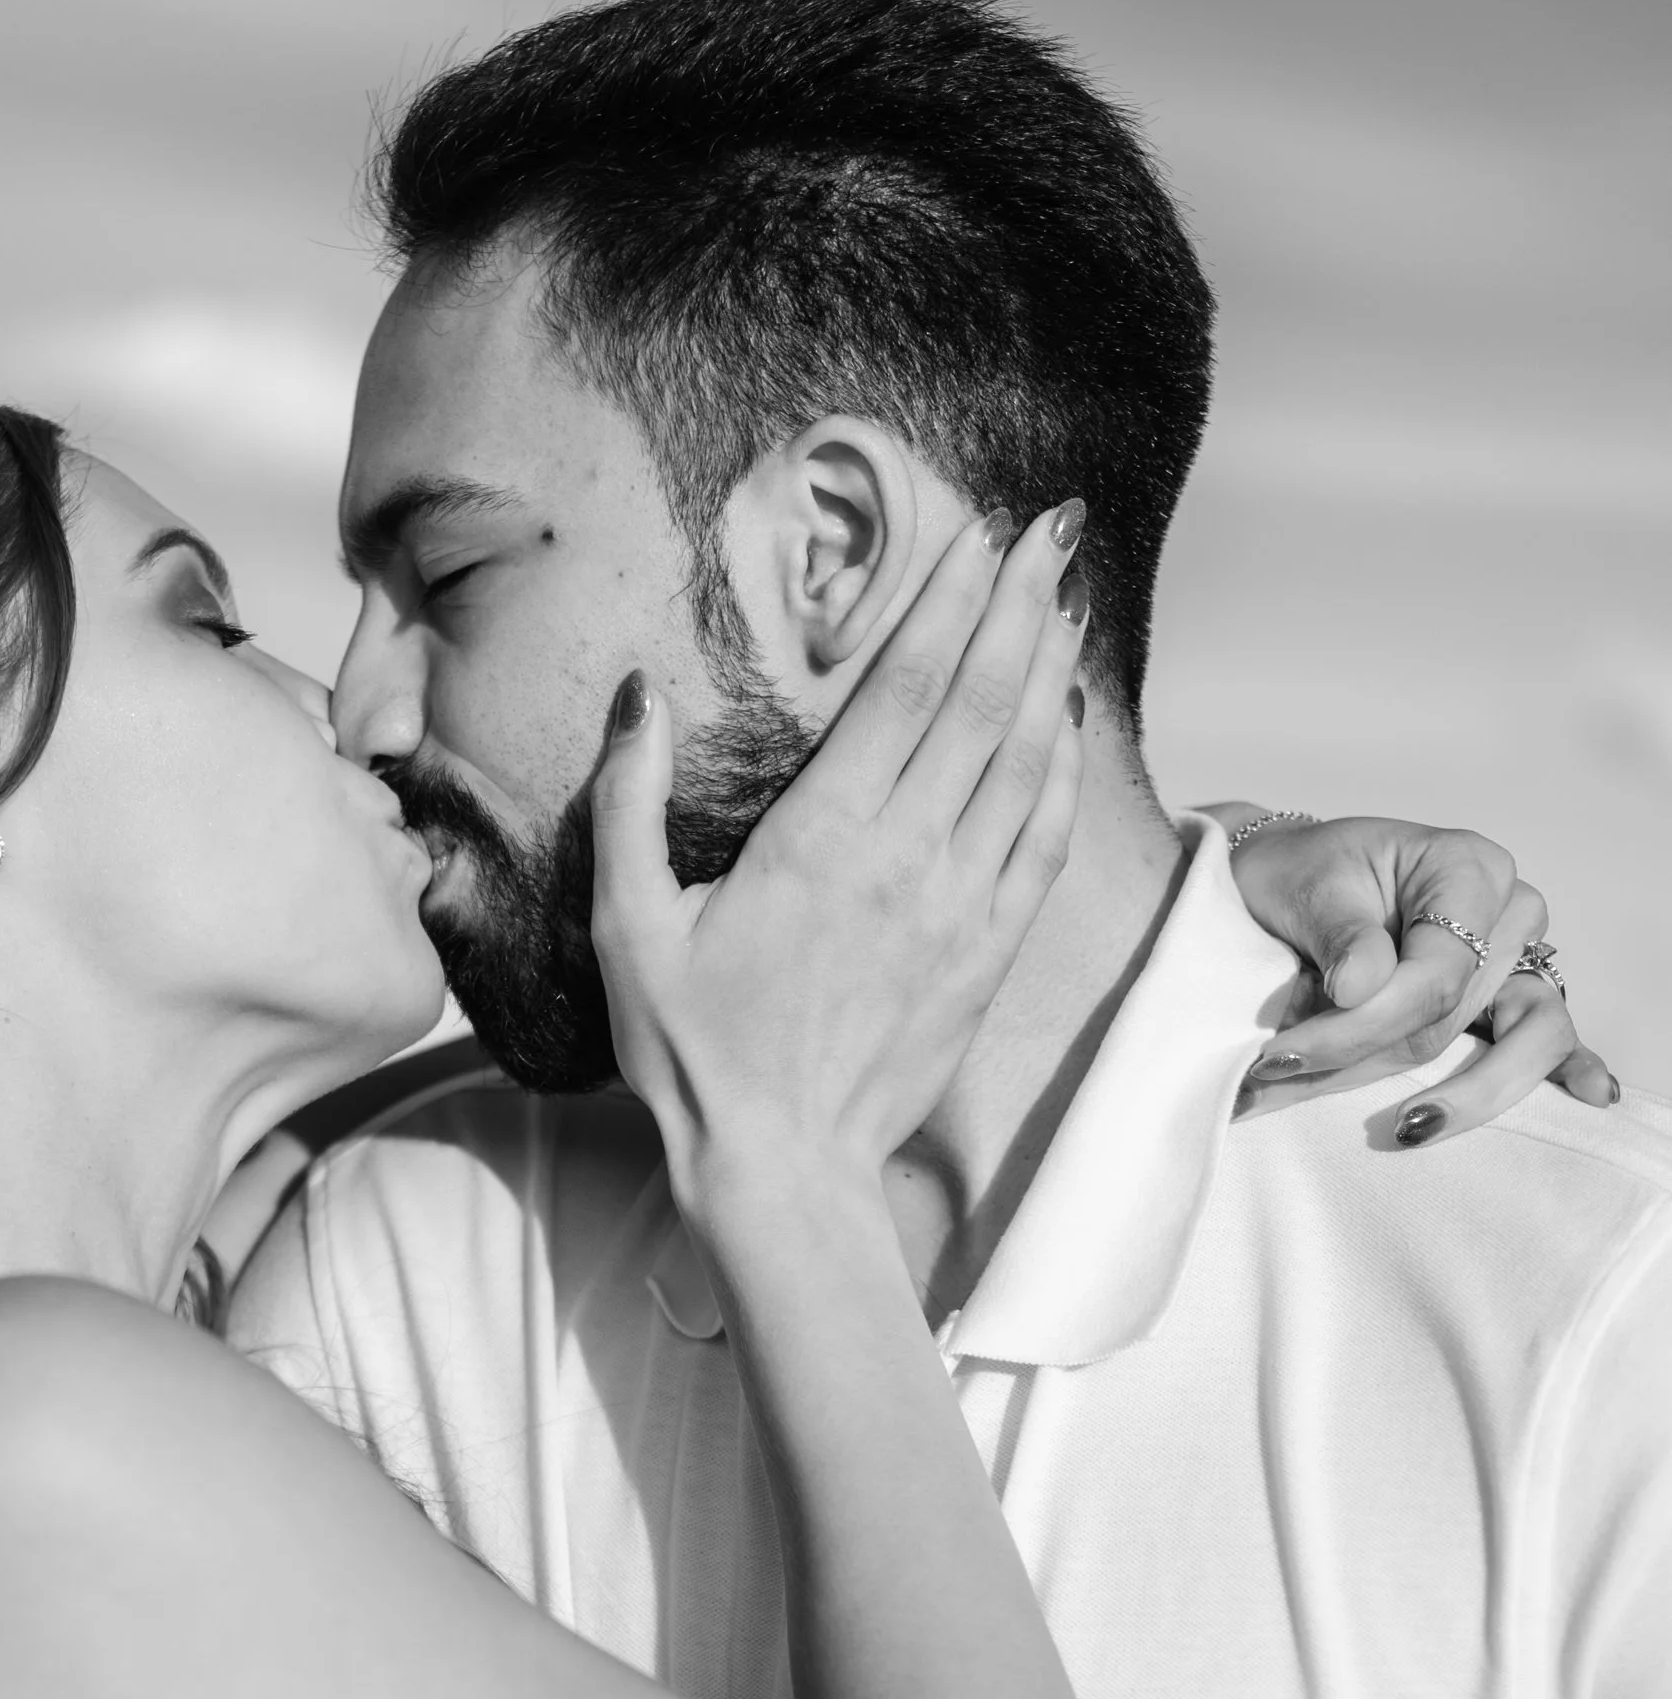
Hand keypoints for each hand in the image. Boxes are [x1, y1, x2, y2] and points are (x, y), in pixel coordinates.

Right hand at [592, 501, 1087, 1196]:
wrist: (783, 1166)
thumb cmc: (694, 1052)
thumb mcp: (629, 927)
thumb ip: (628, 804)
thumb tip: (636, 697)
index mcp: (820, 837)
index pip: (906, 687)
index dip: (949, 600)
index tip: (978, 536)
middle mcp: (907, 857)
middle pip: (982, 701)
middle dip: (1018, 605)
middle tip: (1049, 532)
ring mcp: (960, 904)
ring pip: (1028, 759)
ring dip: (1053, 669)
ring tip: (1067, 597)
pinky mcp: (990, 951)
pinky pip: (1046, 838)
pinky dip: (1066, 767)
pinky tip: (1070, 718)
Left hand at [1215, 809, 1617, 1136]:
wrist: (1294, 881)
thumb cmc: (1303, 876)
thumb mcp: (1307, 888)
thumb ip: (1342, 936)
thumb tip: (1361, 987)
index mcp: (1467, 868)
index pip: (1434, 973)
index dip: (1361, 1025)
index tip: (1284, 1055)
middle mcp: (1508, 913)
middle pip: (1454, 1018)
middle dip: (1367, 1062)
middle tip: (1278, 1083)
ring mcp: (1518, 959)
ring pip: (1502, 1046)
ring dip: (1440, 1093)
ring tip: (1402, 1128)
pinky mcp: (1509, 999)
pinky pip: (1548, 1039)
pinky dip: (1568, 1070)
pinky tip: (1590, 1095)